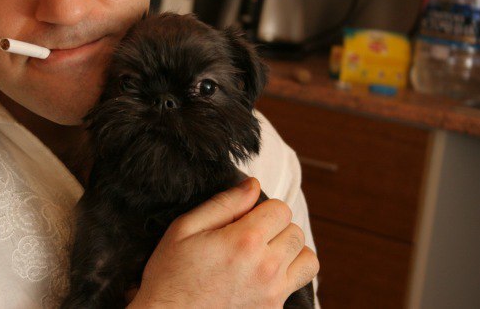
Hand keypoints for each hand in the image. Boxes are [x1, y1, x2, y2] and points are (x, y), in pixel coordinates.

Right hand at [128, 177, 318, 307]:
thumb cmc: (171, 274)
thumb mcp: (186, 228)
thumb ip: (224, 203)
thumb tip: (252, 185)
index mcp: (245, 241)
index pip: (281, 209)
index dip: (264, 209)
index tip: (246, 218)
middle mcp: (266, 267)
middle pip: (296, 232)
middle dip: (277, 228)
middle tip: (251, 236)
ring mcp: (273, 293)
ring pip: (308, 259)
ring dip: (290, 252)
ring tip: (266, 254)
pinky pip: (299, 285)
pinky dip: (288, 276)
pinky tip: (263, 276)